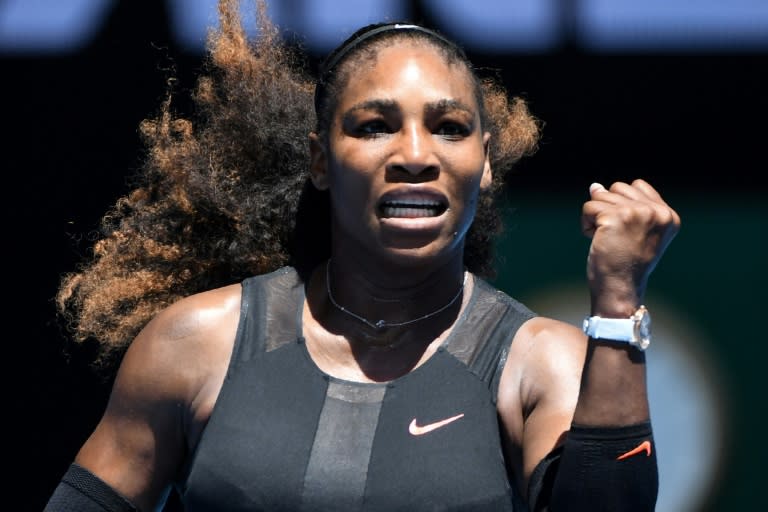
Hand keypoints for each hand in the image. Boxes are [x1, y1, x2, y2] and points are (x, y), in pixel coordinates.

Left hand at [581, 179, 679, 314]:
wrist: (620, 289)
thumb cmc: (625, 265)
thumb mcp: (634, 233)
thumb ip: (623, 207)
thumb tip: (595, 186)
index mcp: (668, 215)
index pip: (637, 186)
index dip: (622, 205)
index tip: (626, 232)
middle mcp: (656, 212)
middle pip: (618, 188)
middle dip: (608, 209)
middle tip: (615, 237)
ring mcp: (637, 213)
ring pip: (601, 196)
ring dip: (596, 217)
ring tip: (607, 239)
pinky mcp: (616, 217)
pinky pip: (589, 207)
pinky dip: (586, 224)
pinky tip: (596, 240)